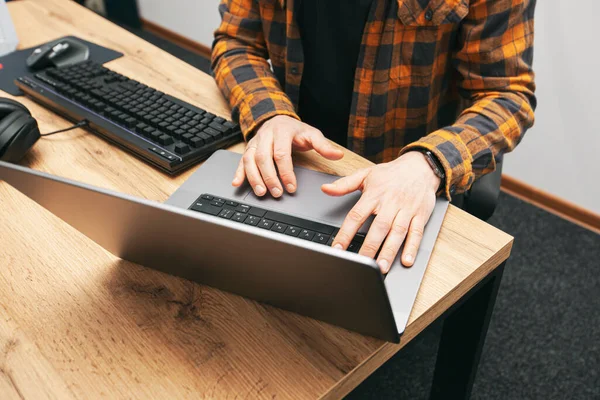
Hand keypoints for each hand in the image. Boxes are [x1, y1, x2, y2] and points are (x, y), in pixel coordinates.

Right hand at [233, 115, 343, 196]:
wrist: (278, 119)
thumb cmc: (296, 130)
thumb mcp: (312, 134)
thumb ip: (324, 146)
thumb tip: (338, 155)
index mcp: (281, 131)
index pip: (281, 153)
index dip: (285, 172)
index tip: (292, 186)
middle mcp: (265, 135)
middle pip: (263, 158)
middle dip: (270, 177)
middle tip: (277, 193)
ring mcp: (255, 142)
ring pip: (249, 160)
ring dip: (254, 178)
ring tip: (261, 192)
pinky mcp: (248, 149)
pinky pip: (240, 161)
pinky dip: (238, 173)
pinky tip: (236, 183)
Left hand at [322, 151, 440, 272]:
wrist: (420, 167)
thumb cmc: (391, 174)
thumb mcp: (366, 174)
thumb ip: (344, 184)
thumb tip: (325, 189)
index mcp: (374, 195)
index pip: (356, 216)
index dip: (346, 233)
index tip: (338, 248)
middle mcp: (390, 203)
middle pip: (379, 227)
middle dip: (370, 247)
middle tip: (363, 263)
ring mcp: (406, 210)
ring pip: (398, 232)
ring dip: (390, 251)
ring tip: (381, 267)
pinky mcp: (420, 215)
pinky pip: (416, 233)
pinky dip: (412, 247)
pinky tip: (406, 260)